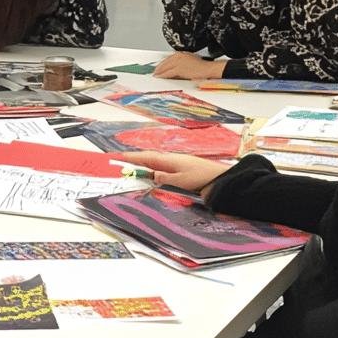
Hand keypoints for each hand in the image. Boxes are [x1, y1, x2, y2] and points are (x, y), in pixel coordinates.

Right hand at [114, 151, 231, 195]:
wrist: (219, 177)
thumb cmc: (201, 177)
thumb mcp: (181, 180)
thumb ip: (165, 178)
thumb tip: (151, 175)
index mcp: (168, 161)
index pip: (146, 158)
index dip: (132, 158)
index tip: (118, 157)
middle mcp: (170, 160)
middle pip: (149, 159)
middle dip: (135, 160)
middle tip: (121, 162)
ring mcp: (176, 163)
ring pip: (155, 163)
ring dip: (144, 164)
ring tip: (132, 167)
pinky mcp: (181, 168)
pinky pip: (162, 167)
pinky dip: (153, 168)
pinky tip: (152, 172)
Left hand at [152, 51, 227, 79]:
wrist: (208, 69)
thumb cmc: (202, 66)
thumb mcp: (191, 60)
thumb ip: (182, 63)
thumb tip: (174, 69)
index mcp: (181, 54)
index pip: (168, 58)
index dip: (163, 63)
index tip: (159, 67)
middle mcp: (178, 56)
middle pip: (165, 62)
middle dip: (159, 67)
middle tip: (155, 72)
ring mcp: (178, 62)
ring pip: (165, 67)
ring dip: (159, 72)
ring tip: (155, 75)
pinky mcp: (179, 68)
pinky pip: (168, 73)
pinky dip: (163, 75)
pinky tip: (159, 77)